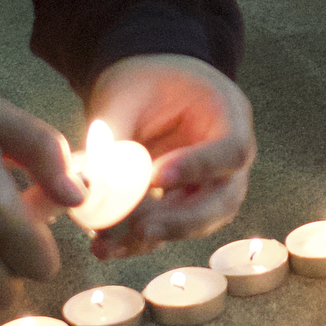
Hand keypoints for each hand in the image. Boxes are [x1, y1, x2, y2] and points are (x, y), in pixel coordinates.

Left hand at [82, 54, 252, 259]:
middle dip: (182, 221)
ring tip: (109, 243)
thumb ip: (115, 131)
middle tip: (142, 230)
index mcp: (228, 113)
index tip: (156, 178)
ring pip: (199, 223)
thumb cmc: (143, 80)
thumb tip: (94, 180)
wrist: (144, 86)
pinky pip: (170, 226)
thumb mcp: (126, 93)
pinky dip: (139, 239)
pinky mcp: (185, 203)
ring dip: (155, 237)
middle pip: (225, 200)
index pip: (231, 149)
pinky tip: (105, 245)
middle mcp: (228, 157)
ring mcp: (212, 184)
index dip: (199, 168)